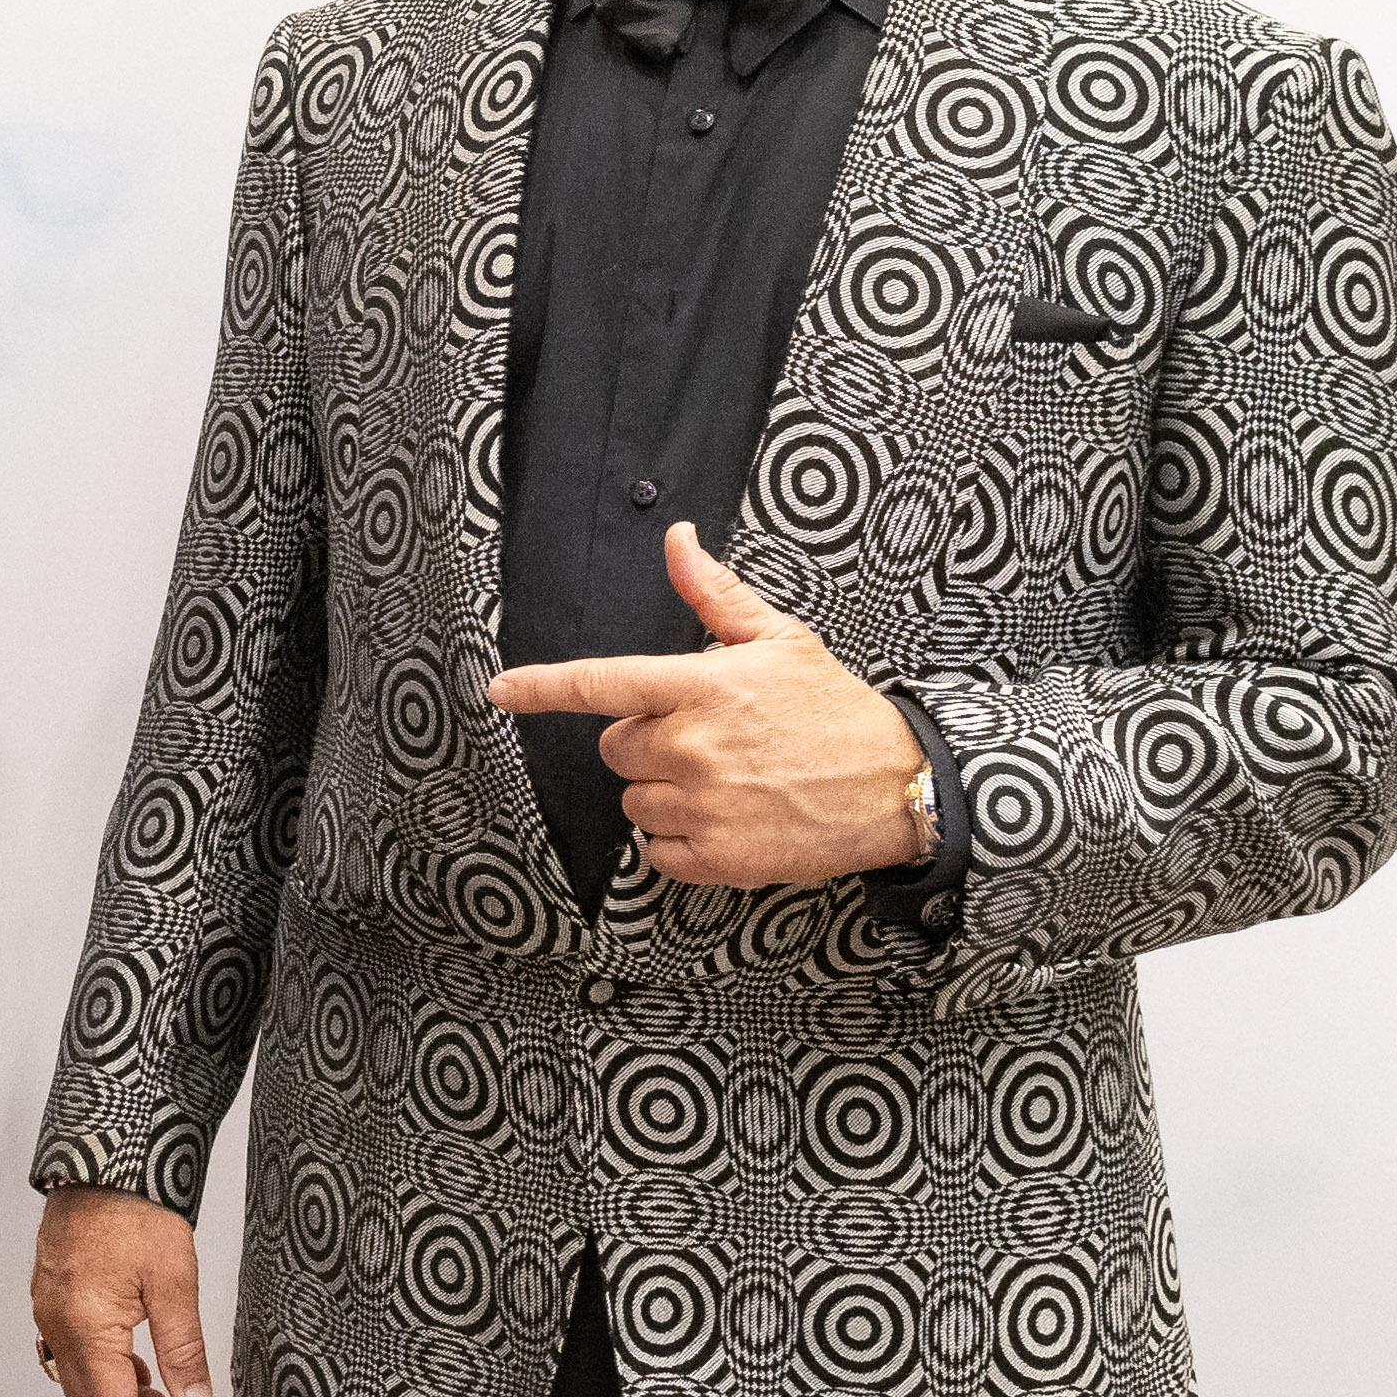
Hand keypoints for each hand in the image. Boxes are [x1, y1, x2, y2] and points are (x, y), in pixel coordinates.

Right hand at [29, 1185, 210, 1396]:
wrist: (104, 1159)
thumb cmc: (136, 1210)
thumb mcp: (174, 1282)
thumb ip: (182, 1349)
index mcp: (85, 1327)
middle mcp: (57, 1325)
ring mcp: (50, 1310)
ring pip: (82, 1379)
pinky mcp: (53, 1295)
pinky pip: (73, 1352)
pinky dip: (105, 1371)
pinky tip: (137, 1367)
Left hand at [484, 522, 923, 887]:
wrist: (895, 784)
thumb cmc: (832, 709)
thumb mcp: (779, 639)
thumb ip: (714, 595)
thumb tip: (678, 538)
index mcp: (702, 687)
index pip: (601, 684)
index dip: (542, 687)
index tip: (502, 690)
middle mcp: (693, 747)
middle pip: (616, 750)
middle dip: (648, 743)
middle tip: (708, 740)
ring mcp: (703, 806)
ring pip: (634, 803)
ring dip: (666, 794)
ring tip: (728, 781)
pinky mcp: (717, 858)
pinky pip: (656, 853)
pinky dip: (681, 841)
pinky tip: (728, 820)